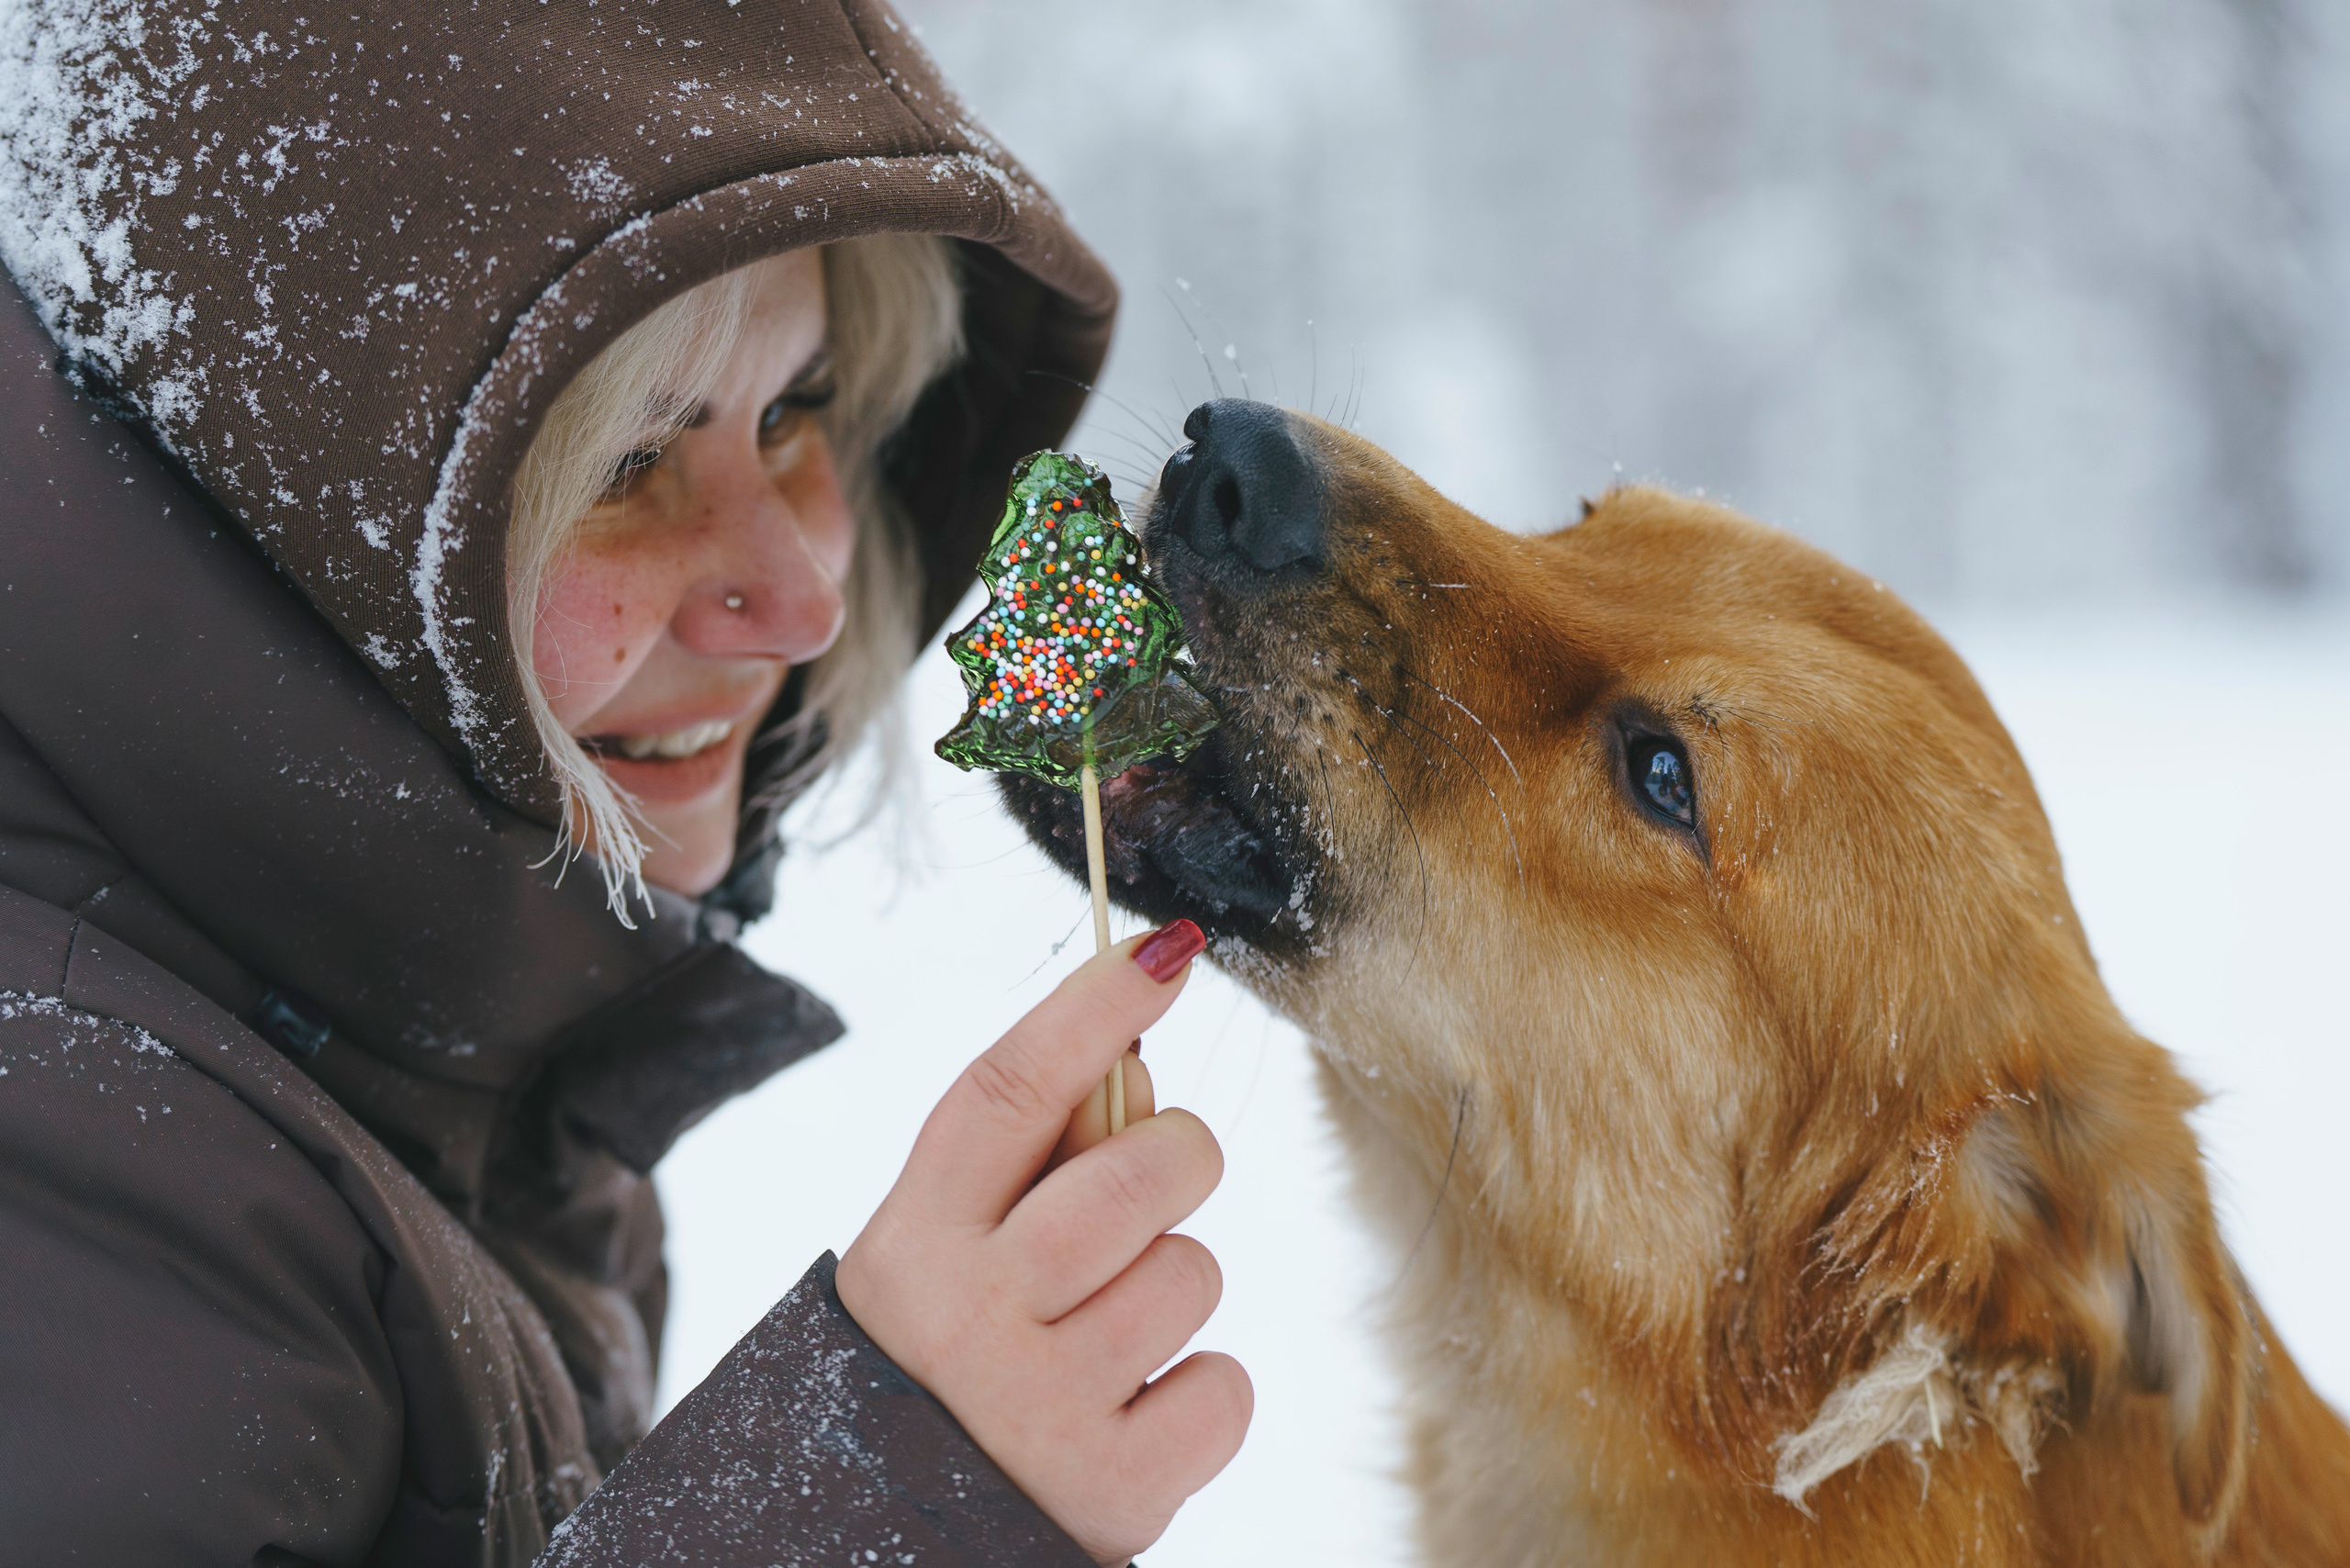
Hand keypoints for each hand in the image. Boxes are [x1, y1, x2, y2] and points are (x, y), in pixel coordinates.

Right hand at [834, 921, 1251, 1565]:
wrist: (880, 1542)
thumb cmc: (938, 1364)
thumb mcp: (938, 1256)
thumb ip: (1024, 1165)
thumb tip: (1134, 1053)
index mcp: (913, 1238)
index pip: (1009, 1091)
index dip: (1092, 1009)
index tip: (1166, 949)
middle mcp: (968, 1316)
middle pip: (1139, 1176)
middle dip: (1178, 1155)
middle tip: (1159, 1179)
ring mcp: (1041, 1408)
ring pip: (1194, 1275)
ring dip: (1175, 1290)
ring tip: (1108, 1336)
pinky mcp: (1114, 1492)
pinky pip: (1227, 1387)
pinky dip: (1200, 1395)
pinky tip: (1133, 1413)